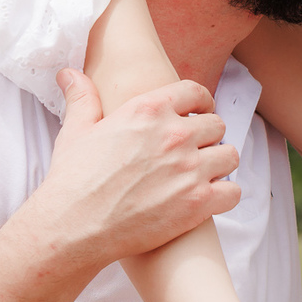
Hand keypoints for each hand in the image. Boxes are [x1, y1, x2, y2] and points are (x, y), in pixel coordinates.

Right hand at [33, 70, 241, 267]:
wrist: (73, 228)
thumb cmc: (72, 180)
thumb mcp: (75, 130)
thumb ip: (82, 98)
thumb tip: (69, 73)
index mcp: (149, 110)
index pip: (195, 92)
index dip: (200, 102)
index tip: (198, 113)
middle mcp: (175, 134)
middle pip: (217, 125)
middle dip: (208, 137)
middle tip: (196, 151)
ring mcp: (189, 169)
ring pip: (229, 156)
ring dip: (219, 164)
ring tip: (204, 174)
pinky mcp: (197, 203)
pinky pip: (233, 191)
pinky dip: (224, 196)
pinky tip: (209, 199)